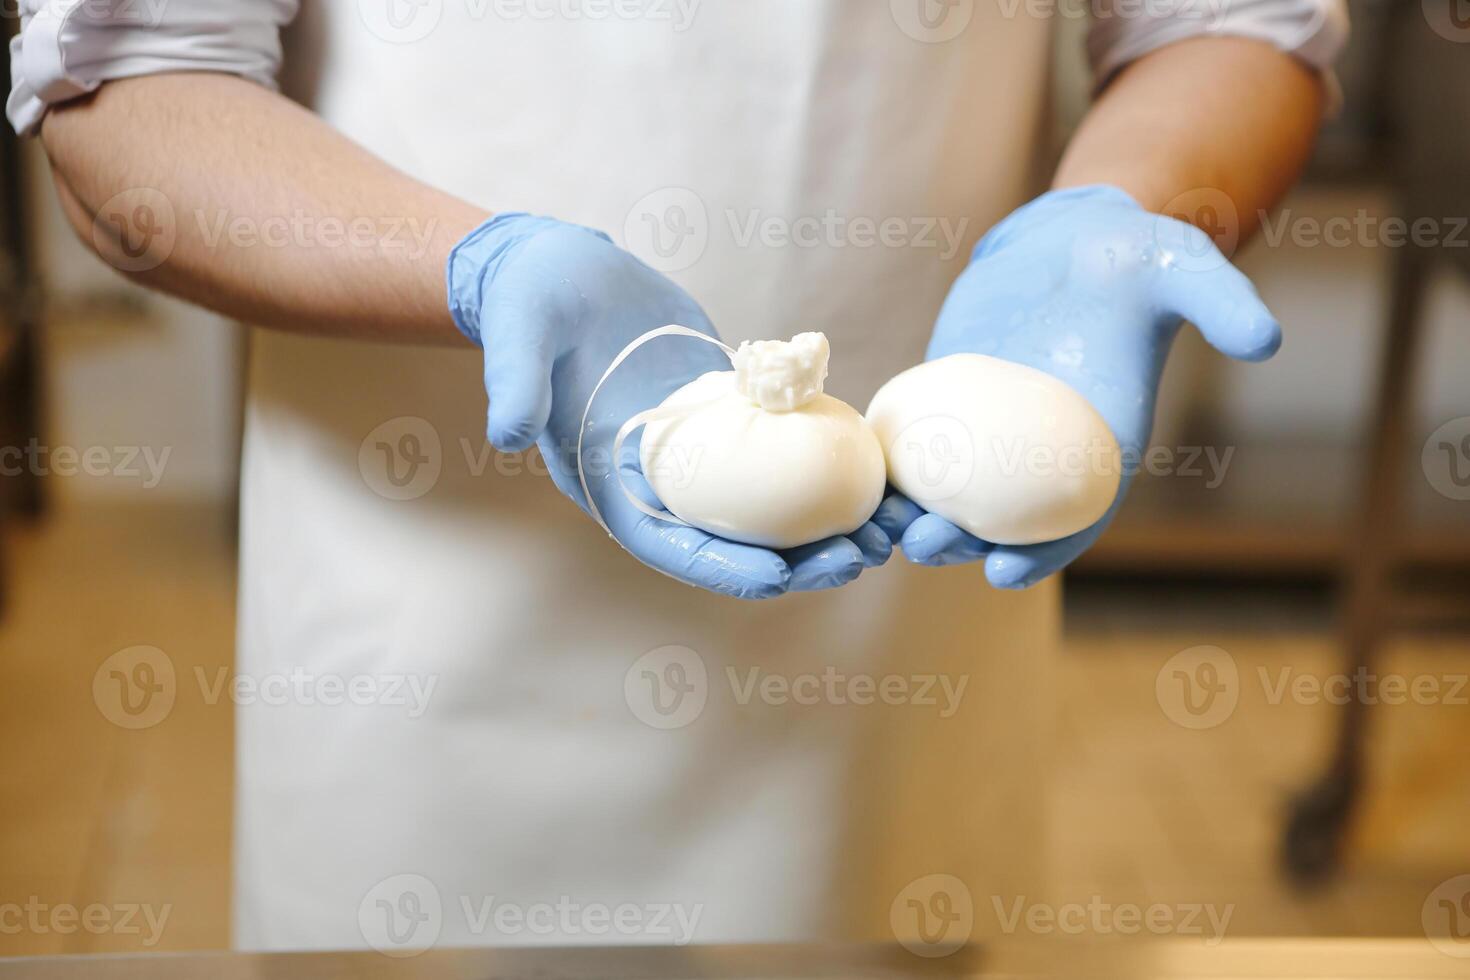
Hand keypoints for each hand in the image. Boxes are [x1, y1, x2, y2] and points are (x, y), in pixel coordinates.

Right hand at [447, 213, 889, 598]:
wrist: (558, 267)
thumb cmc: (530, 301)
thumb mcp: (518, 334)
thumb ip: (514, 382)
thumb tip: (505, 433)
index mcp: (609, 483)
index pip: (668, 544)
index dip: (722, 568)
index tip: (780, 577)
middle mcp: (659, 481)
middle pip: (734, 541)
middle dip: (798, 561)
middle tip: (859, 557)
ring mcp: (699, 453)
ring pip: (770, 506)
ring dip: (827, 524)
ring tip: (886, 528)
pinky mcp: (729, 416)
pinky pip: (783, 451)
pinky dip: (827, 465)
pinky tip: (876, 465)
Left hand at [875, 185, 1280, 587]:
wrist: (1074, 236)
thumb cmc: (1135, 254)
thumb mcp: (1183, 263)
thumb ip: (1222, 299)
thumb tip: (1266, 339)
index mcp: (1099, 443)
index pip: (1075, 517)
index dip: (1043, 554)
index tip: (1003, 575)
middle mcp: (1043, 450)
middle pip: (1002, 517)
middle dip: (963, 543)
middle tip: (925, 546)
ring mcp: (991, 431)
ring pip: (952, 491)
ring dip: (918, 517)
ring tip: (885, 528)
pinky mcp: (948, 401)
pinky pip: (918, 446)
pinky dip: (895, 468)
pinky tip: (862, 481)